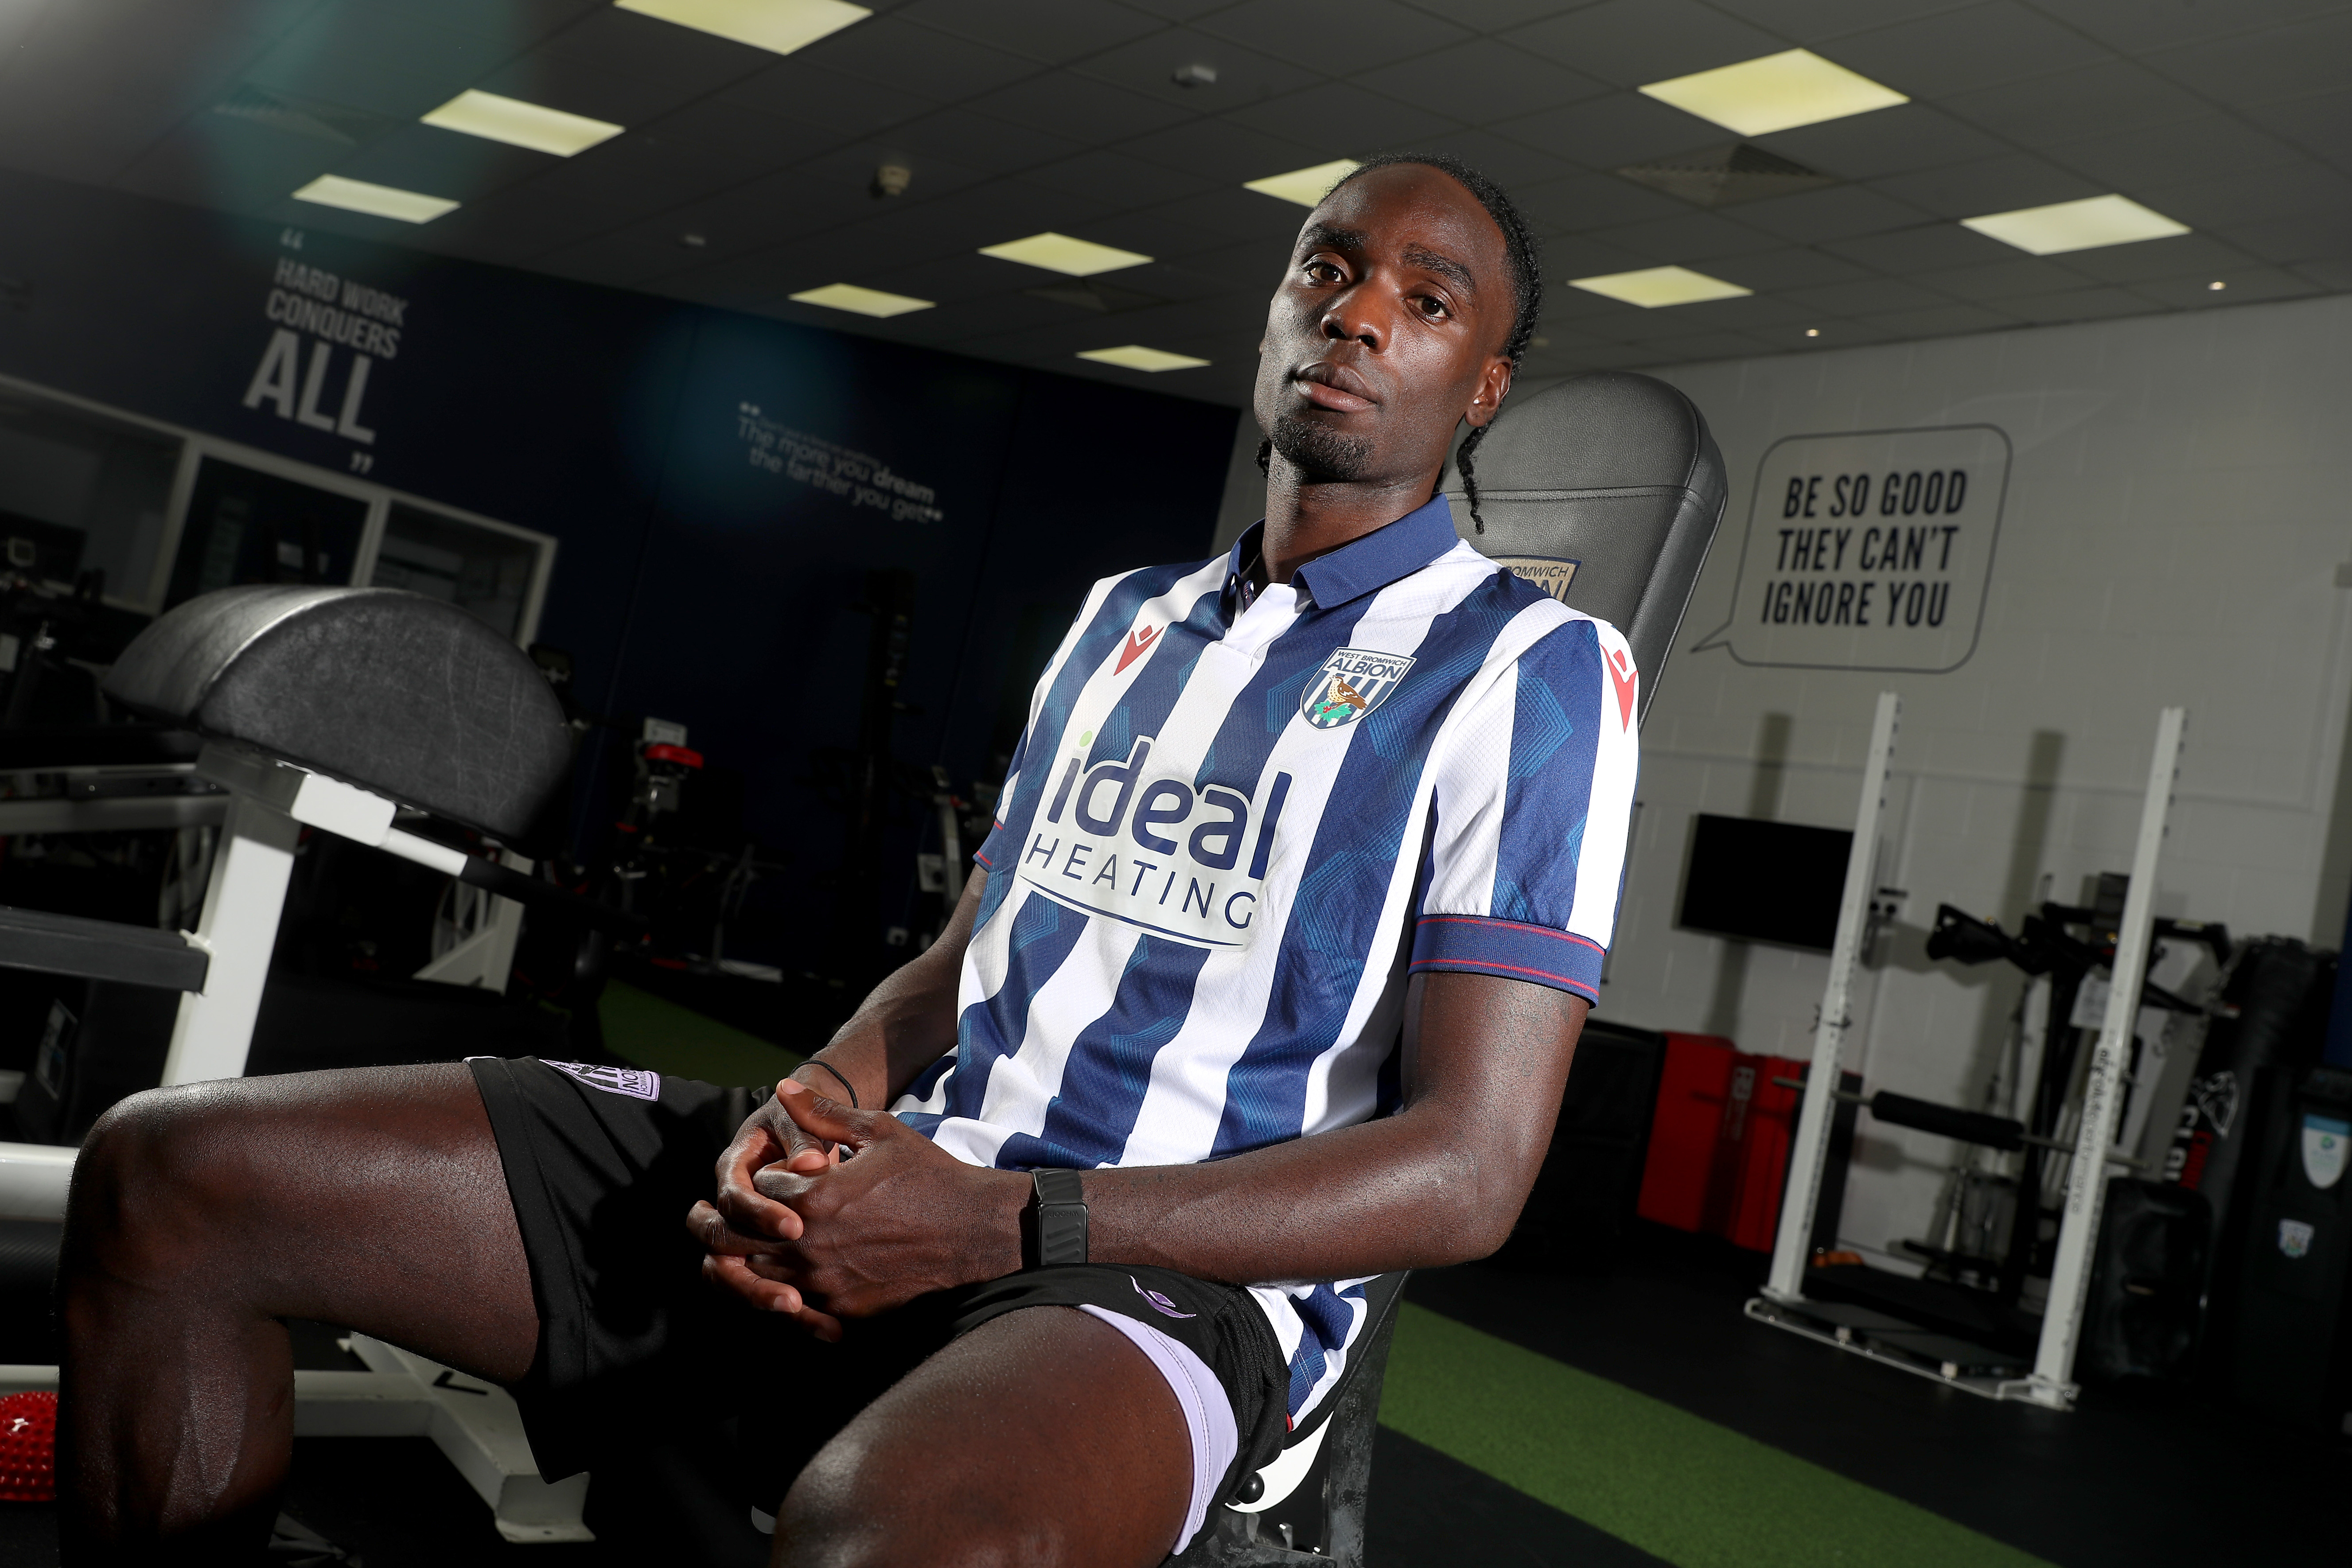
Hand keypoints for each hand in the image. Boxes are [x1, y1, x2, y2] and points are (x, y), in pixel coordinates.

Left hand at [693, 1081, 1026, 1326]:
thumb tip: (783, 1088)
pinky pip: (791, 1310)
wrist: (975, 1233)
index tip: (784, 1174)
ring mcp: (825, 1284)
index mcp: (815, 1198)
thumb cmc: (930, 1176)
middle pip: (736, 1241)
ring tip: (750, 1244)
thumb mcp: (879, 1132)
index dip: (765, 1178)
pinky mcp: (842, 1312)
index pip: (756, 1189)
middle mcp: (811, 1246)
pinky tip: (786, 1279)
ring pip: (755, 1278)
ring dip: (748, 1259)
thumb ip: (824, 1114)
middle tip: (714, 1216)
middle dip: (722, 1224)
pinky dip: (780, 1293)